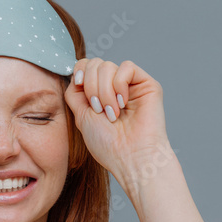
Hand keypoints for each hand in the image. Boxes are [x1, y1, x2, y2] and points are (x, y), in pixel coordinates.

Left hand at [64, 58, 172, 185]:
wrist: (130, 157)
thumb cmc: (107, 144)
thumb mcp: (81, 116)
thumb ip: (75, 94)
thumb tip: (74, 74)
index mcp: (100, 94)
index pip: (86, 66)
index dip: (79, 70)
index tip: (78, 84)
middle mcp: (115, 87)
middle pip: (94, 63)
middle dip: (91, 86)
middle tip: (99, 110)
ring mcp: (131, 85)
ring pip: (107, 65)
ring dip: (104, 91)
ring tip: (113, 112)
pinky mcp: (147, 84)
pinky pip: (127, 67)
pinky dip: (119, 85)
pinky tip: (123, 103)